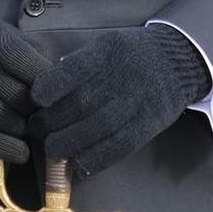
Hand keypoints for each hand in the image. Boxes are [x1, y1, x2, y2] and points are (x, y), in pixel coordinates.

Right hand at [0, 8, 49, 163]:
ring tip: (26, 124)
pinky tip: (22, 150)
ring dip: (25, 128)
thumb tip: (62, 76)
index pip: (41, 73)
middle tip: (42, 112)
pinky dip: (13, 150)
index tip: (59, 95)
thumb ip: (28, 51)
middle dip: (40, 109)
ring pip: (16, 124)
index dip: (55, 88)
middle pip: (30, 101)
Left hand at [29, 25, 212, 176]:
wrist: (176, 61)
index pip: (72, 71)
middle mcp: (121, 78)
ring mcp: (135, 104)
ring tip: (51, 150)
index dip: (49, 88)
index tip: (36, 100)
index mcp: (106, 52)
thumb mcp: (104, 44)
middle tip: (36, 129)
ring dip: (67, 145)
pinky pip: (117, 148)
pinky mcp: (145, 127)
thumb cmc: (129, 53)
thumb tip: (44, 89)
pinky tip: (77, 166)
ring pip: (95, 131)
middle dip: (51, 122)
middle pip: (79, 105)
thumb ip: (77, 64)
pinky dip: (93, 161)